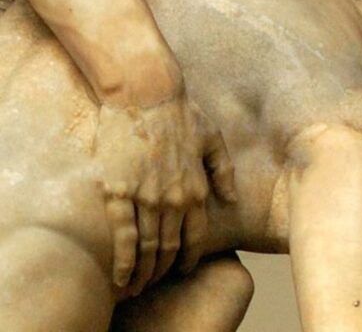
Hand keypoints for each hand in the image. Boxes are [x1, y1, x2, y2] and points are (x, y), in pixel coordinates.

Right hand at [95, 92, 234, 295]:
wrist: (145, 90)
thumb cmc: (179, 109)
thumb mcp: (212, 136)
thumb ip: (223, 170)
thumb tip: (231, 198)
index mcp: (196, 187)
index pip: (196, 238)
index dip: (189, 258)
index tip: (181, 267)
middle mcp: (173, 199)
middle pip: (170, 249)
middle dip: (164, 270)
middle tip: (156, 279)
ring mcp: (145, 197)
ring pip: (148, 249)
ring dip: (145, 273)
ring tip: (138, 284)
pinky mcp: (118, 192)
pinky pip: (123, 237)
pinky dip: (124, 262)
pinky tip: (122, 276)